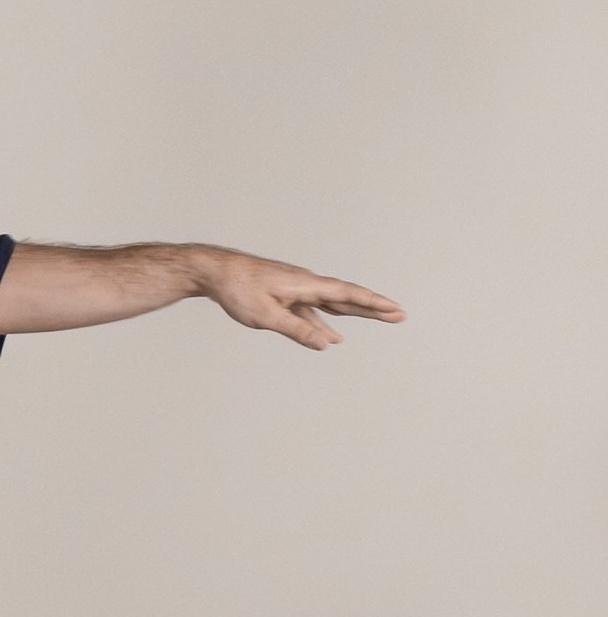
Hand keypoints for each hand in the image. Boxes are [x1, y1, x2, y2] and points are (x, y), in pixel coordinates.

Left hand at [196, 247, 404, 350]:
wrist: (215, 271)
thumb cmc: (238, 290)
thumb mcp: (266, 316)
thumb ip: (297, 330)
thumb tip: (325, 344)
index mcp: (306, 285)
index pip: (348, 295)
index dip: (374, 303)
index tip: (395, 309)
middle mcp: (306, 283)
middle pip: (347, 297)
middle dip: (374, 307)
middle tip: (400, 315)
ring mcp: (296, 288)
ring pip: (331, 304)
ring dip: (354, 313)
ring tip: (378, 320)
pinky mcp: (285, 294)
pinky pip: (311, 311)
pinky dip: (324, 323)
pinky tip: (331, 336)